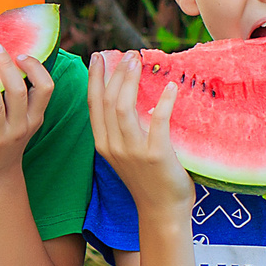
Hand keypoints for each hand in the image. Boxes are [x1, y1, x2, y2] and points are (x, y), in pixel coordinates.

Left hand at [0, 45, 48, 189]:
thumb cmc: (7, 143)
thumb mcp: (24, 123)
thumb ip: (24, 99)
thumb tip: (15, 59)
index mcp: (33, 118)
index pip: (46, 88)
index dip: (36, 68)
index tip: (21, 54)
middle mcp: (18, 127)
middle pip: (18, 92)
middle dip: (8, 66)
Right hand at [89, 49, 193, 212]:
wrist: (161, 212)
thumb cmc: (148, 180)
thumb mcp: (126, 154)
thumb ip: (123, 130)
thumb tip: (130, 98)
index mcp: (103, 144)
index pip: (94, 104)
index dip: (95, 78)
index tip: (98, 56)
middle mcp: (113, 146)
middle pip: (108, 101)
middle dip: (115, 73)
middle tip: (127, 53)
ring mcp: (133, 151)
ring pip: (124, 108)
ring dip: (130, 80)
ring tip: (138, 61)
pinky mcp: (156, 155)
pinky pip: (158, 122)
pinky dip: (165, 102)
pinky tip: (171, 87)